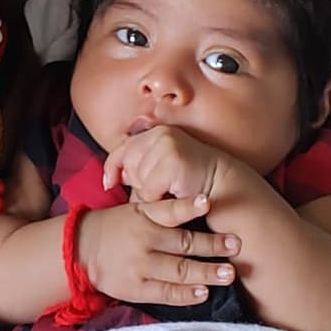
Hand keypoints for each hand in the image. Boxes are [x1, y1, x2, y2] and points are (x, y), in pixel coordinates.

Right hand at [79, 197, 238, 307]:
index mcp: (143, 216)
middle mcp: (143, 240)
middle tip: (236, 244)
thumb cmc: (116, 226)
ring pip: (179, 270)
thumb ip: (161, 208)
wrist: (80, 249)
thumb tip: (197, 203)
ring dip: (207, 272)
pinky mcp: (136, 288)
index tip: (208, 202)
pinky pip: (166, 293)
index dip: (189, 206)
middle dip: (212, 245)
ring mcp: (140, 266)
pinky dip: (186, 294)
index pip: (169, 210)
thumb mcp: (134, 208)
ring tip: (229, 273)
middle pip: (183, 243)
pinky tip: (204, 292)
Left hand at [101, 123, 227, 205]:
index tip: (108, 184)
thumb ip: (140, 166)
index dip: (112, 167)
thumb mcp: (163, 165)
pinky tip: (172, 195)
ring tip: (167, 191)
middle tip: (157, 189)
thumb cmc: (191, 179)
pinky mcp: (173, 162)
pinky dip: (157, 198)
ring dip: (148, 191)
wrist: (222, 185)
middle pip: (128, 164)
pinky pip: (149, 189)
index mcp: (156, 132)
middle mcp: (160, 134)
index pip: (123, 148)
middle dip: (136, 182)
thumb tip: (115, 177)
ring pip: (138, 177)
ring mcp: (167, 146)